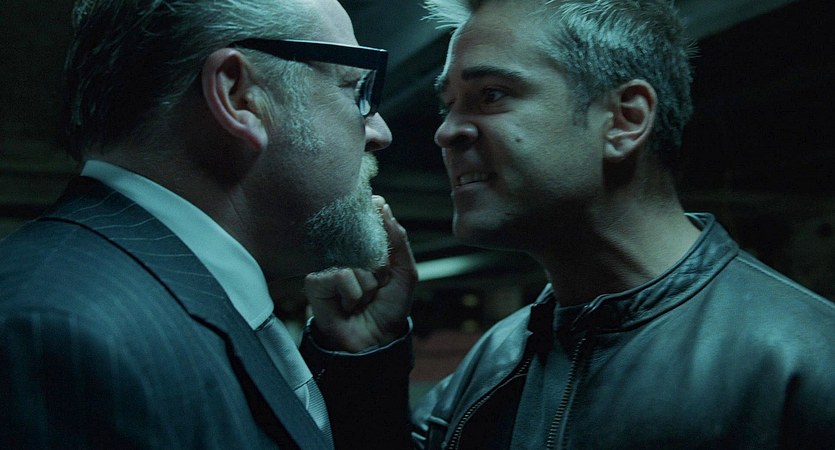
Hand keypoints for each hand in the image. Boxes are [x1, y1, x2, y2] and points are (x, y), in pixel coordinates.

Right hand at [304, 196, 417, 351]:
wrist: (376, 340)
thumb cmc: (389, 308)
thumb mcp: (405, 272)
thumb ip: (398, 240)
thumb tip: (382, 205)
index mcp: (366, 247)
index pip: (370, 220)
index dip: (380, 226)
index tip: (386, 247)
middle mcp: (345, 253)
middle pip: (363, 238)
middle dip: (381, 267)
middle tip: (379, 286)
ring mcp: (330, 267)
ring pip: (357, 262)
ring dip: (369, 286)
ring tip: (363, 299)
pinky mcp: (316, 282)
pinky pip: (343, 276)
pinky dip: (354, 295)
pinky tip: (349, 305)